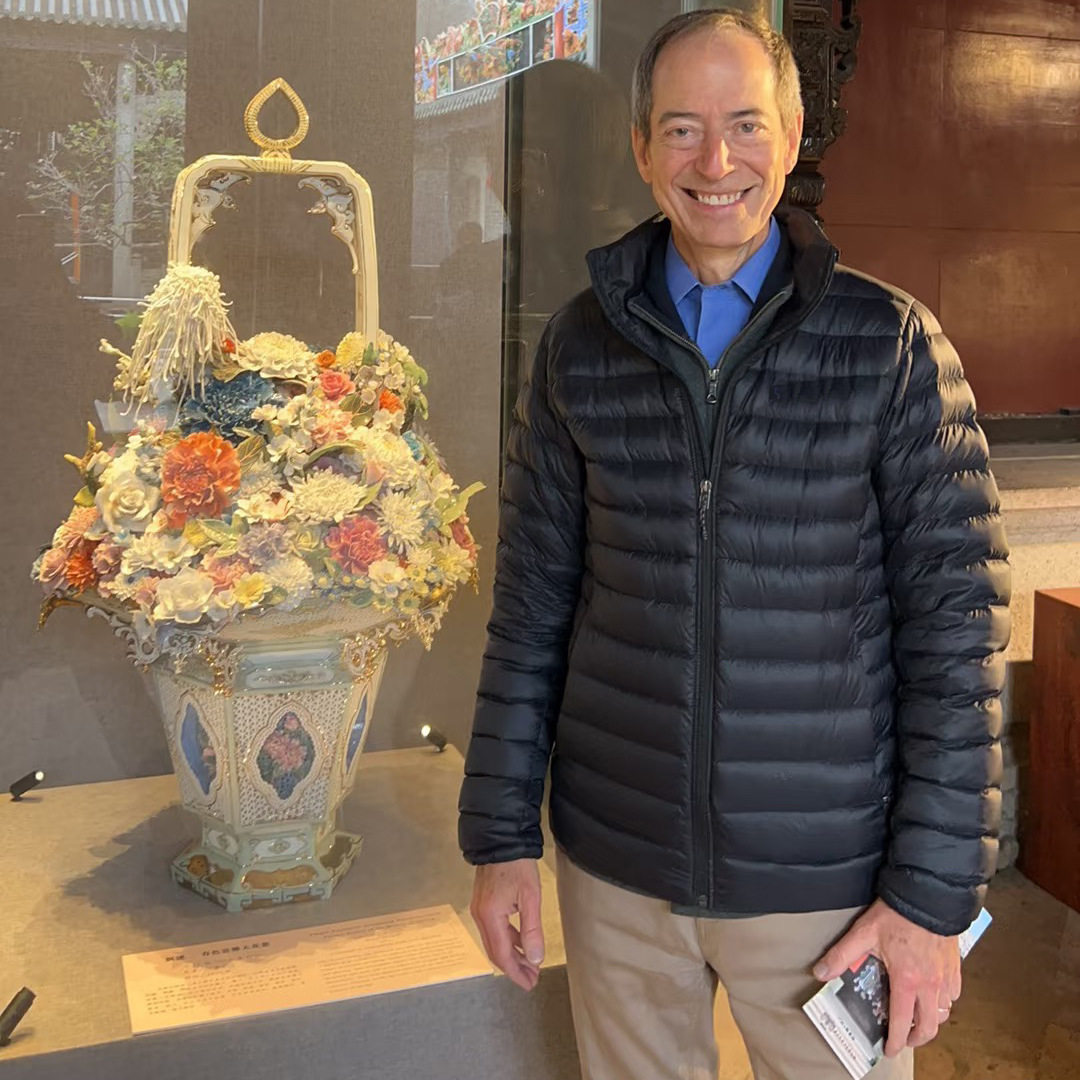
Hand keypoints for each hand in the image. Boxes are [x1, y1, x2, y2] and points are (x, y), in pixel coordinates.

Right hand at [470, 858, 544, 991]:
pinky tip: (520, 942)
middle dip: (514, 968)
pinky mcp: (483, 903)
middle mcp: (480, 916)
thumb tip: (534, 958)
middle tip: (532, 978)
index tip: (529, 984)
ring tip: (530, 963)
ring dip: (511, 955)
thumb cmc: (517, 865)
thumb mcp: (530, 897)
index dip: (515, 973)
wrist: (502, 840)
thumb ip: (531, 930)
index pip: (502, 955)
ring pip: (494, 942)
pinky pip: (494, 929)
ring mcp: (480, 909)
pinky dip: (508, 940)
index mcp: (490, 916)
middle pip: (495, 952)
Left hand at [813, 899, 961, 1055]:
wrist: (928, 895)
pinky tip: (933, 994)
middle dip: (916, 1038)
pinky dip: (943, 1001)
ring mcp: (945, 976)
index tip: (889, 1050)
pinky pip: (953, 994)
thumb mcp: (864, 933)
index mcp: (907, 981)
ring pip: (943, 1012)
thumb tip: (821, 972)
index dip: (895, 1041)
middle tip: (903, 1037)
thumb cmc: (897, 913)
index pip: (901, 1022)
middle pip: (929, 1026)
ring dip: (931, 1020)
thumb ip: (842, 955)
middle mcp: (930, 984)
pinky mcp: (955, 965)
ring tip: (917, 1017)